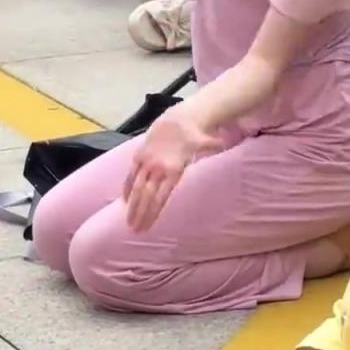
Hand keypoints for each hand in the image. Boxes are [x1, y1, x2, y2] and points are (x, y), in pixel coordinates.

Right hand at [122, 107, 221, 230]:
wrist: (175, 119)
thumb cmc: (193, 136)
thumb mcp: (207, 143)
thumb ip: (213, 147)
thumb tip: (225, 146)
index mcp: (173, 170)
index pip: (160, 197)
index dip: (153, 213)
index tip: (147, 227)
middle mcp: (157, 168)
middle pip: (146, 196)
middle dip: (140, 214)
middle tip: (135, 230)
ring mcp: (146, 162)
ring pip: (136, 188)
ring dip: (132, 205)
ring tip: (128, 221)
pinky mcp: (139, 156)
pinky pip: (130, 175)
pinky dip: (127, 188)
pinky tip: (124, 201)